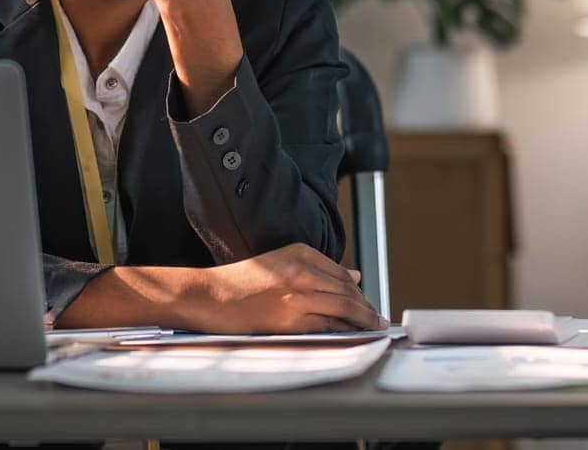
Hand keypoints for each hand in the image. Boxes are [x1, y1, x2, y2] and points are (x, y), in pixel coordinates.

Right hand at [184, 243, 387, 333]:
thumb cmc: (240, 283)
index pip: (342, 273)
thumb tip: (355, 275)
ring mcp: (298, 293)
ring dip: (364, 319)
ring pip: (344, 306)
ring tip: (375, 327)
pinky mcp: (291, 317)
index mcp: (300, 252)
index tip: (368, 302)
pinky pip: (329, 324)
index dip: (359, 291)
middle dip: (366, 306)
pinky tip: (354, 335)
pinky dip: (346, 330)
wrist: (209, 296)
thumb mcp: (279, 263)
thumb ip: (317, 268)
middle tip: (379, 319)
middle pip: (348, 289)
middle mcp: (302, 269)